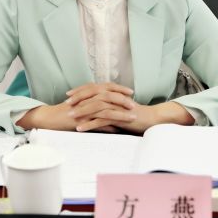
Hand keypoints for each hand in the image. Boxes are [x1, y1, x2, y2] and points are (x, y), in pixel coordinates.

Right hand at [16, 82, 133, 131]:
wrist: (49, 118)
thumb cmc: (65, 113)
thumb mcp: (81, 106)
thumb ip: (94, 106)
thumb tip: (107, 110)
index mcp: (87, 93)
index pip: (106, 87)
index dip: (119, 88)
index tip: (130, 92)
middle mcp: (86, 99)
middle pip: (108, 95)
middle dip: (123, 99)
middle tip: (134, 104)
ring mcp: (83, 109)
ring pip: (105, 109)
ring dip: (120, 113)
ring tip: (131, 117)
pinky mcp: (80, 120)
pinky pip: (96, 123)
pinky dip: (107, 126)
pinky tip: (117, 130)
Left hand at [74, 100, 195, 133]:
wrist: (151, 119)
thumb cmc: (135, 116)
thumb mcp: (120, 109)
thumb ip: (109, 108)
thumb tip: (95, 110)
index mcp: (113, 94)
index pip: (94, 88)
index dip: (80, 91)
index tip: (68, 95)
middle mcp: (114, 98)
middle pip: (92, 94)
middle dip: (78, 98)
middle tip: (66, 104)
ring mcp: (116, 107)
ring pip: (95, 106)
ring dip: (81, 111)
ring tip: (70, 116)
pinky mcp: (119, 117)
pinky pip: (101, 120)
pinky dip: (89, 124)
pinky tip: (80, 128)